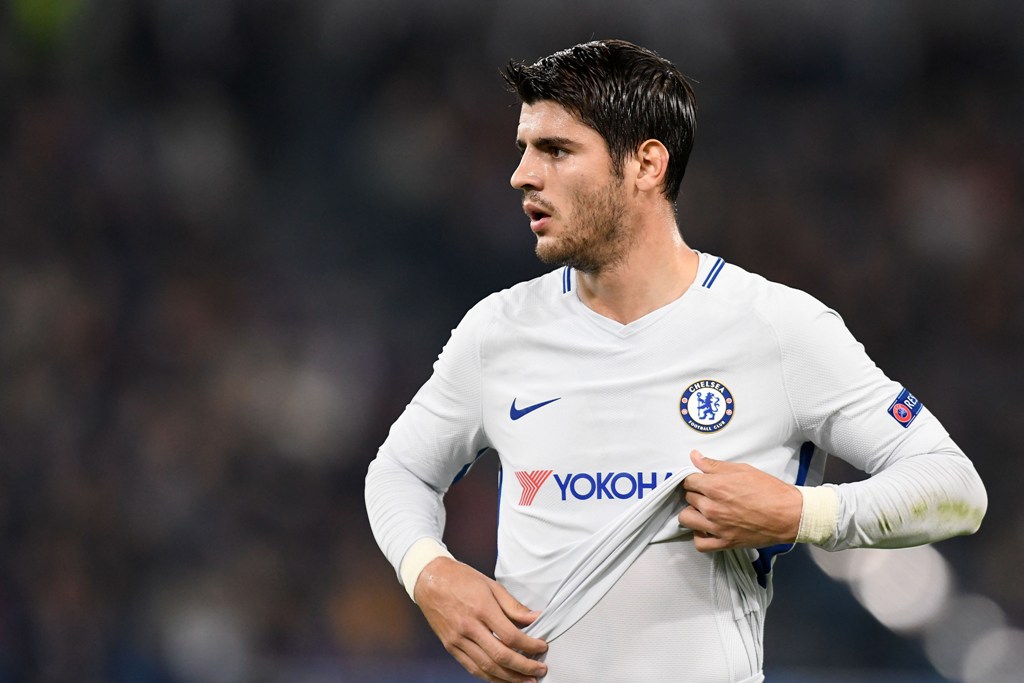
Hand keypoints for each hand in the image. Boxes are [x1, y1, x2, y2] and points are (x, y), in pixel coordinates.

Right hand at [414, 557, 547, 681]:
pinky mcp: (450, 646)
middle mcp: (469, 627)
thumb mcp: (491, 585)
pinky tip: (503, 678)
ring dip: (509, 678)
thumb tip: (535, 618)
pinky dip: (489, 676)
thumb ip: (513, 605)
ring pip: (487, 667)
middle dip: (524, 667)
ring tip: (526, 680)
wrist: (429, 579)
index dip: (530, 645)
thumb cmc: (460, 578)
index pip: (511, 636)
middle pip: (501, 656)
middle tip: (539, 670)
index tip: (542, 647)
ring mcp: (457, 639)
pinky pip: (472, 667)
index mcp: (481, 608)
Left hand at [678, 450, 801, 551]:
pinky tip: (707, 529)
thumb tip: (695, 456)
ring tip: (703, 510)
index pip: (688, 481)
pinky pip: (699, 543)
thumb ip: (714, 465)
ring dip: (692, 513)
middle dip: (696, 494)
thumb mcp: (742, 470)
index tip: (700, 481)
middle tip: (708, 494)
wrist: (790, 515)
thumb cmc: (770, 490)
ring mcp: (717, 527)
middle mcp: (712, 507)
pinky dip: (700, 536)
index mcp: (715, 487)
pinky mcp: (725, 543)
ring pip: (686, 519)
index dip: (694, 479)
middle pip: (688, 498)